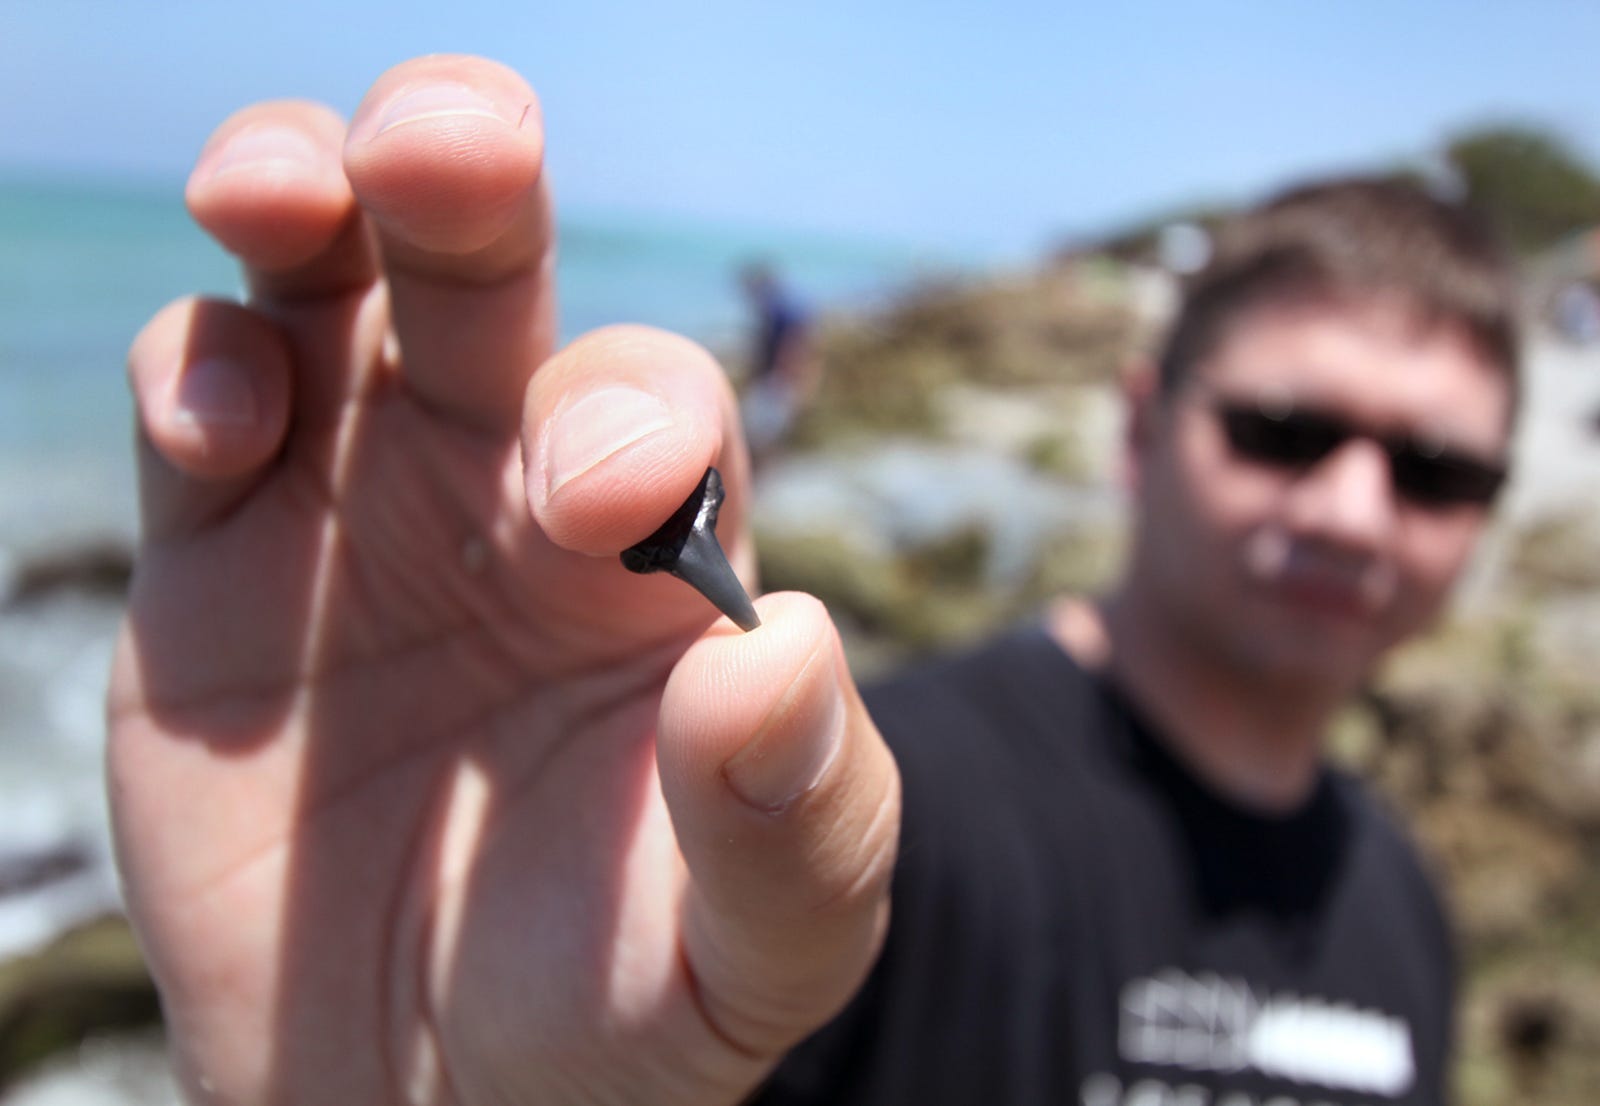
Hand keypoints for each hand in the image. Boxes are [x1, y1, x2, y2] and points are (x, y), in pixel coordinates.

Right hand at [108, 55, 898, 1104]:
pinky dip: (197, 374)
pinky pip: (203, 404)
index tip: (605, 505)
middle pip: (493, 275)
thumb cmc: (615, 1012)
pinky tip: (221, 425)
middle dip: (469, 185)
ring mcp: (361, 504)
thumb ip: (798, 822)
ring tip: (285, 186)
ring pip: (332, 282)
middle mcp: (513, 492)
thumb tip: (778, 654)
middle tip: (450, 144)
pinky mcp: (222, 558)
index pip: (661, 413)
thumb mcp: (751, 954)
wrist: (420, 1095)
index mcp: (661, 559)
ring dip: (307, 196)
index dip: (633, 421)